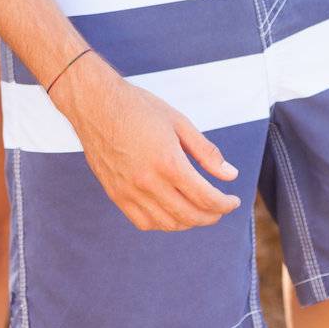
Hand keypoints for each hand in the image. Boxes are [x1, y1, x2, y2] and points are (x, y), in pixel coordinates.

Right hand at [49, 52, 240, 231]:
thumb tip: (230, 174)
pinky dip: (163, 223)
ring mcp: (130, 191)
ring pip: (168, 223)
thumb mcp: (178, 122)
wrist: (95, 104)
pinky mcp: (116, 194)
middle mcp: (148, 182)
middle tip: (220, 208)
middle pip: (189, 215)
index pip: (205, 198)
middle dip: (211, 216)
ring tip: (198, 210)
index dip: (224, 204)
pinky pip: (144, 222)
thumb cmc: (137, 107)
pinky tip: (171, 212)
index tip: (233, 201)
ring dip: (189, 222)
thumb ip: (205, 151)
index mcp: (168, 162)